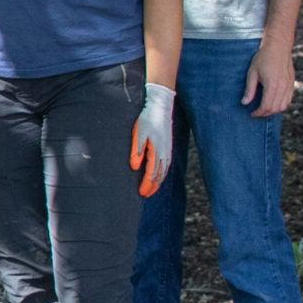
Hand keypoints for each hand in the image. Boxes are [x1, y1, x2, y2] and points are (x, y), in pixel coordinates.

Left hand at [132, 82, 176, 196]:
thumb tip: (135, 168)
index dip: (147, 184)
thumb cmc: (147, 119)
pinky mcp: (167, 147)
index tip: (141, 194)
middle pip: (159, 175)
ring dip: (158, 181)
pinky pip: (166, 164)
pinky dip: (162, 173)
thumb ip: (137, 151)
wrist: (160, 107)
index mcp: (156, 152)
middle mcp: (164, 153)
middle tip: (145, 195)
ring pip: (164, 171)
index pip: (152, 173)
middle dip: (152, 186)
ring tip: (151, 189)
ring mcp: (167, 150)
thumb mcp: (138, 134)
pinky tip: (158, 174)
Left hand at [244, 40, 294, 117]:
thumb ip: (249, 89)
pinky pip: (288, 100)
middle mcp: (283, 87)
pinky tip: (273, 102)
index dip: (259, 113)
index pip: (266, 106)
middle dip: (265, 113)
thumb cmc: (263, 58)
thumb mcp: (252, 73)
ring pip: (284, 106)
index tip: (252, 114)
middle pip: (275, 108)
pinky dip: (281, 105)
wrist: (278, 47)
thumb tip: (244, 103)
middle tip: (256, 113)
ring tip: (264, 109)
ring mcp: (289, 86)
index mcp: (272, 85)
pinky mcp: (292, 84)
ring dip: (274, 110)